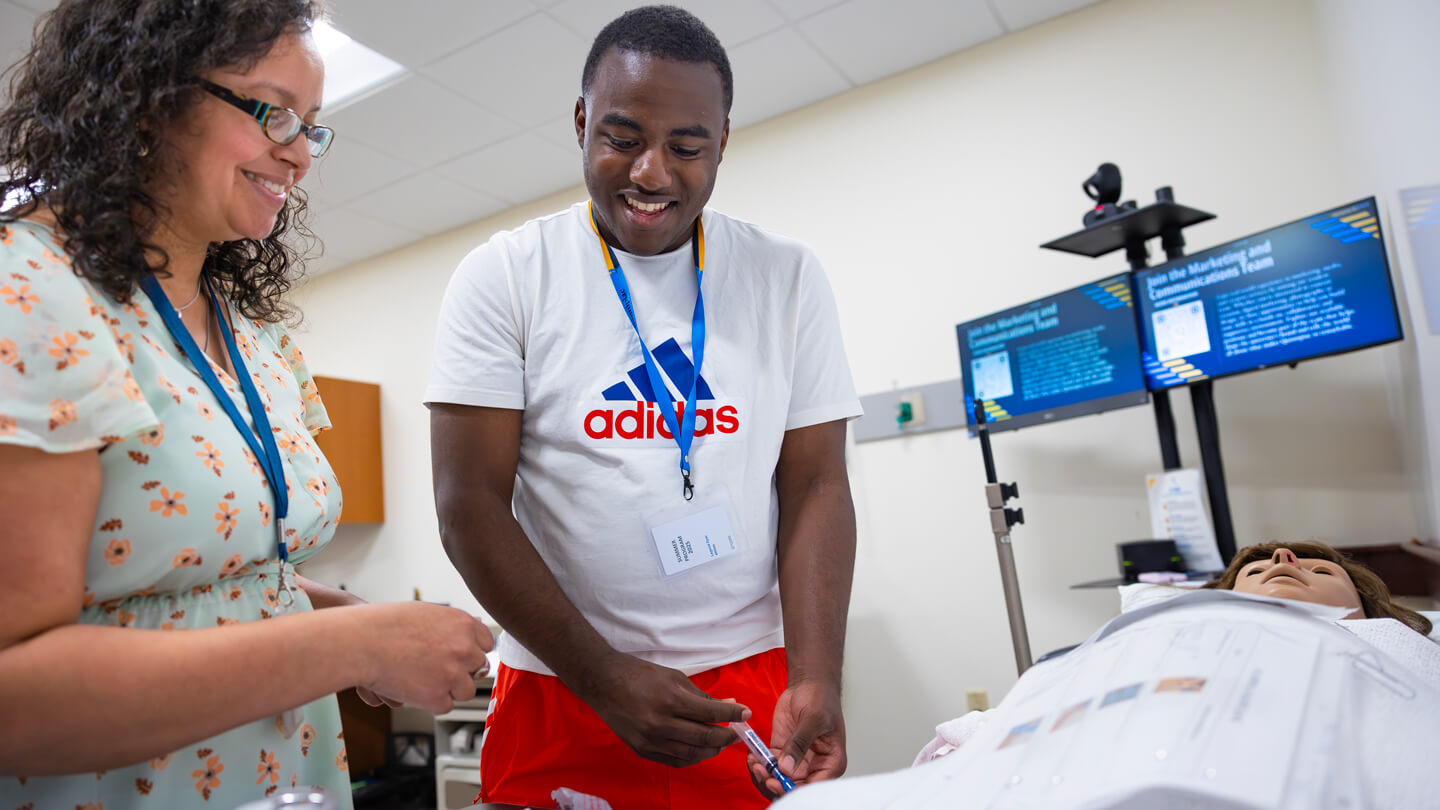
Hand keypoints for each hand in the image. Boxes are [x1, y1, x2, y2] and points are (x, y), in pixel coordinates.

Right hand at [350, 602, 493, 715]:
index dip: (471, 652)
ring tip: (422, 680)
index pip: (486, 644)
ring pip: (465, 690)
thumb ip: (452, 625)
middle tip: (437, 670)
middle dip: (461, 671)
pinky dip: (430, 702)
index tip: (461, 657)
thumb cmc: (386, 624)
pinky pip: (445, 706)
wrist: (362, 642)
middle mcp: (464, 648)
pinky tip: (412, 689)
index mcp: (464, 624)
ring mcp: (453, 674)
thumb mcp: (426, 613)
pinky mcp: (438, 696)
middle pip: (479, 668)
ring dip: (448, 689)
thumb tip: (472, 627)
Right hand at [576, 651, 749, 767]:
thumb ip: (702, 696)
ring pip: (691, 755)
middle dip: (726, 737)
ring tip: (720, 742)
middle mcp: (660, 723)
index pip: (710, 712)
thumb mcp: (675, 678)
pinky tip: (701, 750)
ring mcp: (650, 740)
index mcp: (670, 700)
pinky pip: (674, 761)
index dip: (732, 715)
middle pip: (704, 738)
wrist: (604, 683)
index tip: (746, 714)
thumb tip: (728, 705)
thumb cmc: (641, 675)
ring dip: (711, 750)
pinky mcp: (642, 750)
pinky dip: (692, 758)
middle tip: (736, 733)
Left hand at [748, 679, 845, 797]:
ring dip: (764, 777)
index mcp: (831, 763)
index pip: (814, 787)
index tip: (777, 781)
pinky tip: (752, 757)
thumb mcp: (813, 719)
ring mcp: (796, 761)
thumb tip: (787, 768)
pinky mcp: (781, 753)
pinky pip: (768, 767)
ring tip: (755, 763)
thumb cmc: (820, 698)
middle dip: (775, 784)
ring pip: (779, 780)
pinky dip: (758, 765)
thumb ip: (800, 744)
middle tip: (762, 772)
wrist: (807, 684)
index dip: (794, 790)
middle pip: (794, 788)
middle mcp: (814, 767)